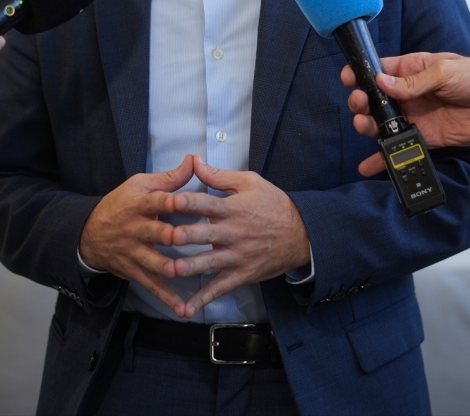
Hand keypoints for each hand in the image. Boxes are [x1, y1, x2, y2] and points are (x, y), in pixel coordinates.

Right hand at [79, 155, 193, 314]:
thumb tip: (194, 159)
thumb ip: (170, 177)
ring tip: (182, 273)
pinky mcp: (134, 271)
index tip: (181, 200)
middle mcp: (136, 229)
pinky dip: (167, 298)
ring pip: (152, 261)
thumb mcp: (140, 185)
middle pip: (153, 232)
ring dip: (166, 268)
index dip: (167, 200)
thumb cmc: (122, 205)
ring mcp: (134, 252)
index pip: (154, 201)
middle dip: (168, 235)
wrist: (89, 234)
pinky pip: (152, 286)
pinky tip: (183, 308)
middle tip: (183, 238)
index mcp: (139, 204)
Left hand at [168, 155, 310, 318]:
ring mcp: (237, 256)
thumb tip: (195, 161)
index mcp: (233, 208)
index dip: (188, 201)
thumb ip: (219, 175)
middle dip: (186, 235)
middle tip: (167, 236)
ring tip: (172, 270)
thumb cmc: (275, 205)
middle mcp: (233, 232)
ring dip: (191, 267)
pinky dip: (203, 299)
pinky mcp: (241, 274)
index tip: (170, 200)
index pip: (207, 202)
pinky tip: (186, 308)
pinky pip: (219, 288)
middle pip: (206, 233)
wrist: (302, 235)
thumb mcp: (250, 183)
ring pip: (210, 262)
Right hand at [343, 53, 469, 175]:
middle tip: (362, 105)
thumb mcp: (445, 71)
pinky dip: (383, 157)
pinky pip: (400, 147)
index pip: (377, 70)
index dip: (360, 74)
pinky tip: (368, 165)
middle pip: (373, 99)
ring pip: (381, 123)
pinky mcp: (425, 137)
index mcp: (411, 69)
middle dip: (361, 102)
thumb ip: (413, 81)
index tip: (349, 80)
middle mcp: (408, 93)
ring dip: (367, 126)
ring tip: (365, 127)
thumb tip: (382, 83)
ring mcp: (415, 116)